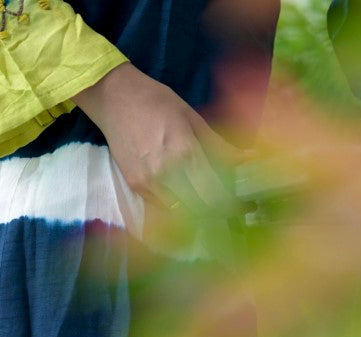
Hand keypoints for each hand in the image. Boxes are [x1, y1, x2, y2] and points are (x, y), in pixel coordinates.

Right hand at [73, 62, 241, 213]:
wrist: (115, 99)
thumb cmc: (157, 102)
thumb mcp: (192, 118)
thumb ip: (217, 144)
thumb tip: (245, 160)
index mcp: (185, 151)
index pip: (213, 192)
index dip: (230, 203)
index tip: (242, 206)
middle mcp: (167, 172)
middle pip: (198, 207)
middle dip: (215, 210)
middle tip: (227, 207)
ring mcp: (149, 183)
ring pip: (180, 212)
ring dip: (195, 211)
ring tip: (205, 202)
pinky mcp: (136, 188)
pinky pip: (162, 207)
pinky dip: (176, 206)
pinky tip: (183, 197)